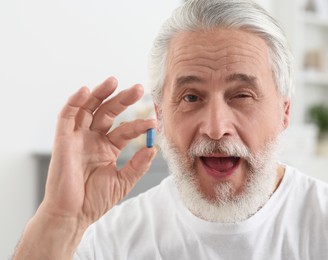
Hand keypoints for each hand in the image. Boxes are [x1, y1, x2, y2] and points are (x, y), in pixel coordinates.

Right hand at [41, 76, 156, 225]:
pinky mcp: (62, 139)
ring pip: (88, 108)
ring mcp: (78, 137)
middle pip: (108, 112)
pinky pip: (66, 116)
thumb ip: (137, 165)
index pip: (125, 129)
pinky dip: (74, 102)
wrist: (73, 215)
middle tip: (139, 89)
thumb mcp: (122, 182)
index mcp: (107, 147)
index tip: (154, 122)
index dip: (139, 125)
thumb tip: (154, 148)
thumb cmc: (94, 200)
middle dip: (123, 99)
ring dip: (100, 94)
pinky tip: (86, 91)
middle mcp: (93, 139)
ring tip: (114, 80)